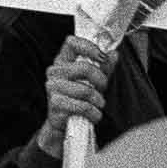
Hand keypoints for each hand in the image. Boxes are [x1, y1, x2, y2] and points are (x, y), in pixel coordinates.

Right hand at [37, 34, 115, 155]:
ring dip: (98, 101)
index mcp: (62, 61)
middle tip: (103, 90)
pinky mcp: (55, 104)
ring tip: (97, 106)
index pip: (71, 42)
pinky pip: (82, 107)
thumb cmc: (79, 99)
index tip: (102, 57)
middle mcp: (54, 71)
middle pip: (84, 68)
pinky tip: (93, 115)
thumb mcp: (93, 82)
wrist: (64, 125)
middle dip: (101, 81)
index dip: (89, 47)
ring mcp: (52, 87)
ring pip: (86, 90)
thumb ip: (103, 68)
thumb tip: (114, 54)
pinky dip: (93, 113)